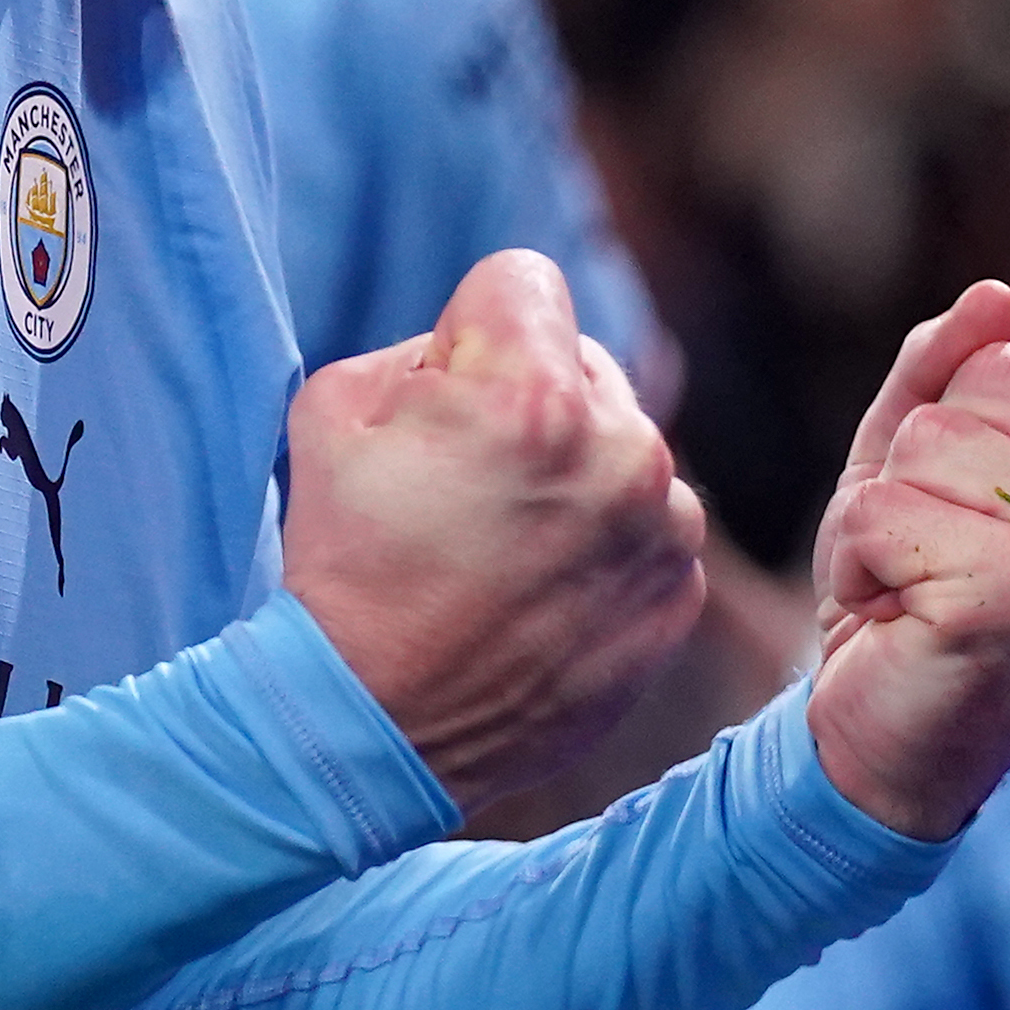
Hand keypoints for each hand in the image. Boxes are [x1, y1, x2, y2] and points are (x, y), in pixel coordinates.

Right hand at [282, 252, 704, 820]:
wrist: (370, 729)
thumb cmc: (343, 564)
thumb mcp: (334, 408)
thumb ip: (421, 347)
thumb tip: (476, 351)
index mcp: (535, 393)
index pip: (522, 280)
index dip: (465, 332)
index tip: (441, 395)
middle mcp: (623, 450)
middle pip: (579, 363)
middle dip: (526, 400)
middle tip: (460, 485)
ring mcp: (662, 530)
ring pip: (618, 448)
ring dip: (571, 477)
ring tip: (498, 549)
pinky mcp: (675, 595)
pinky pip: (644, 529)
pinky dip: (599, 548)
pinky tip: (535, 594)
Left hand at [803, 284, 1009, 842]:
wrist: (888, 747)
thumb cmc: (916, 592)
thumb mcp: (922, 457)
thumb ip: (950, 362)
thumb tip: (999, 298)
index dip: (954, 410)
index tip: (968, 507)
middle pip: (982, 379)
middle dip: (918, 464)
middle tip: (938, 557)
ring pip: (928, 437)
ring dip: (887, 515)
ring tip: (921, 587)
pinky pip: (880, 508)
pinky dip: (857, 562)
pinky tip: (899, 617)